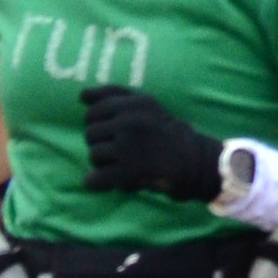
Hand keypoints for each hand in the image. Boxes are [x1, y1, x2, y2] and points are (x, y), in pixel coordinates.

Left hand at [81, 84, 224, 204]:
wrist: (196, 161)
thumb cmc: (169, 133)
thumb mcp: (146, 105)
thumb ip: (115, 96)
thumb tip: (81, 96)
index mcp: (133, 103)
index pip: (94, 109)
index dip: (96, 122)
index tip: (110, 131)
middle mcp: (130, 121)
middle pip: (90, 133)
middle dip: (99, 143)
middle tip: (117, 151)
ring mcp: (129, 146)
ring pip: (94, 155)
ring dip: (103, 163)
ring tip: (119, 164)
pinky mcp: (130, 171)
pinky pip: (98, 177)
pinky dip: (95, 182)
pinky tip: (99, 182)